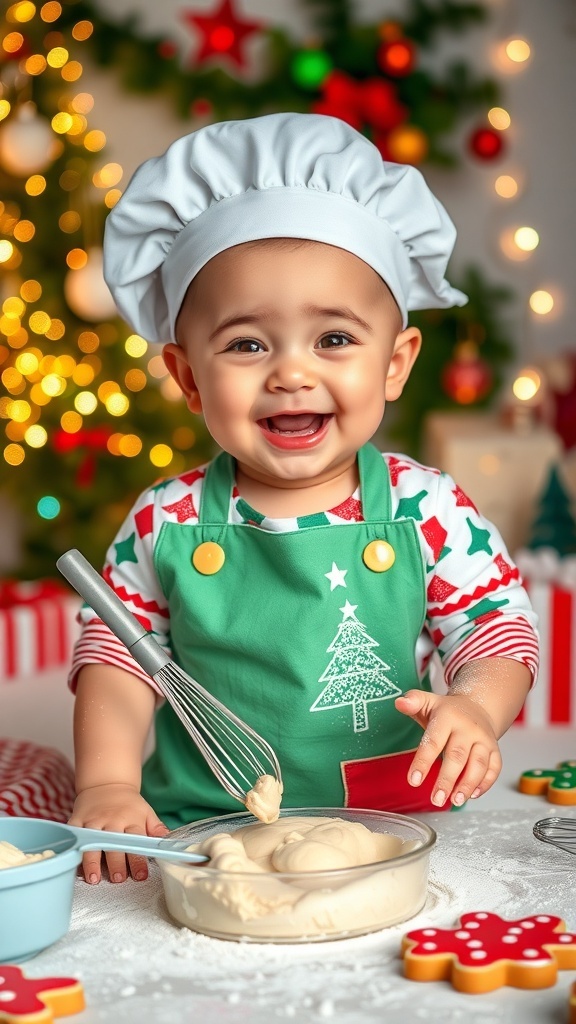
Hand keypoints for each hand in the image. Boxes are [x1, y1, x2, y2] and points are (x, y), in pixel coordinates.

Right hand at [69, 783, 169, 883]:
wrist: (107, 783)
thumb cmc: (128, 804)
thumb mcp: (146, 812)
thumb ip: (156, 829)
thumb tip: (169, 843)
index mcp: (131, 819)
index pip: (136, 841)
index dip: (138, 859)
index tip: (140, 875)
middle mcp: (112, 820)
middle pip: (114, 843)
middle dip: (116, 863)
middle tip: (118, 879)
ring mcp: (93, 820)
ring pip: (92, 842)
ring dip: (93, 861)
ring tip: (94, 878)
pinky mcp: (77, 820)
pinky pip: (74, 836)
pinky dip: (74, 850)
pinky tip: (75, 865)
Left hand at [395, 690, 501, 807]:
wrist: (477, 706)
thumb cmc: (447, 711)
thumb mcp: (427, 702)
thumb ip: (412, 702)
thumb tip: (400, 702)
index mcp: (448, 717)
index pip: (434, 741)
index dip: (423, 762)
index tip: (414, 780)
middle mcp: (468, 729)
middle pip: (457, 756)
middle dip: (447, 780)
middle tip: (436, 799)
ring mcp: (484, 740)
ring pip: (479, 764)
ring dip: (468, 785)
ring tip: (455, 801)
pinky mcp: (495, 750)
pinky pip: (494, 768)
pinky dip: (485, 783)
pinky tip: (473, 795)